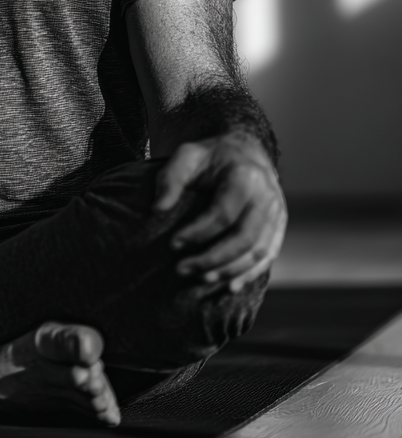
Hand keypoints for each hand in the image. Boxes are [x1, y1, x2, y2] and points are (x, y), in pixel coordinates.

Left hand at [153, 133, 286, 291]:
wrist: (247, 150)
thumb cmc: (212, 155)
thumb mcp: (187, 155)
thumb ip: (171, 178)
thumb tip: (157, 209)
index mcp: (245, 177)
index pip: (222, 214)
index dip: (197, 233)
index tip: (173, 244)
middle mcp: (267, 198)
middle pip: (243, 239)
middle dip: (212, 258)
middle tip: (182, 268)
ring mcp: (277, 214)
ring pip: (258, 252)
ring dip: (229, 270)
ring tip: (200, 277)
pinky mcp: (279, 227)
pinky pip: (267, 256)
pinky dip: (249, 274)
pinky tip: (230, 287)